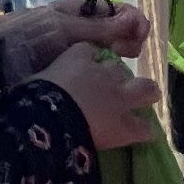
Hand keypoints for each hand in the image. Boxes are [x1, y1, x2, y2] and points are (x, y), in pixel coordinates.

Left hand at [0, 0, 150, 75]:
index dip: (132, 19)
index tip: (141, 34)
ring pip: (108, 53)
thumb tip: (135, 18)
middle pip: (116, 31)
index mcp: (77, 11)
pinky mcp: (70, 74)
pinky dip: (107, 75)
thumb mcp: (63, 29)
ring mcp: (74, 52)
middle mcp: (79, 29)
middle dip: (129, 39)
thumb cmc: (25, 37)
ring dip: (120, 58)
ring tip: (121, 68)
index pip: (115, 10)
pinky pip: (95, 71)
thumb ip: (97, 27)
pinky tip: (111, 84)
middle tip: (130, 54)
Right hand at [38, 46, 160, 150]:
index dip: (90, 60)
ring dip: (145, 93)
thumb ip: (48, 75)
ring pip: (146, 89)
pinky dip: (144, 130)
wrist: (52, 117)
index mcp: (78, 58)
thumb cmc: (36, 94)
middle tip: (115, 84)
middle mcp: (104, 74)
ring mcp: (119, 99)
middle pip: (120, 67)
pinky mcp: (125, 126)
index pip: (89, 51)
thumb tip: (41, 81)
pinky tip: (144, 132)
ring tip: (145, 100)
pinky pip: (144, 128)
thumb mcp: (38, 76)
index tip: (85, 67)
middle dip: (120, 74)